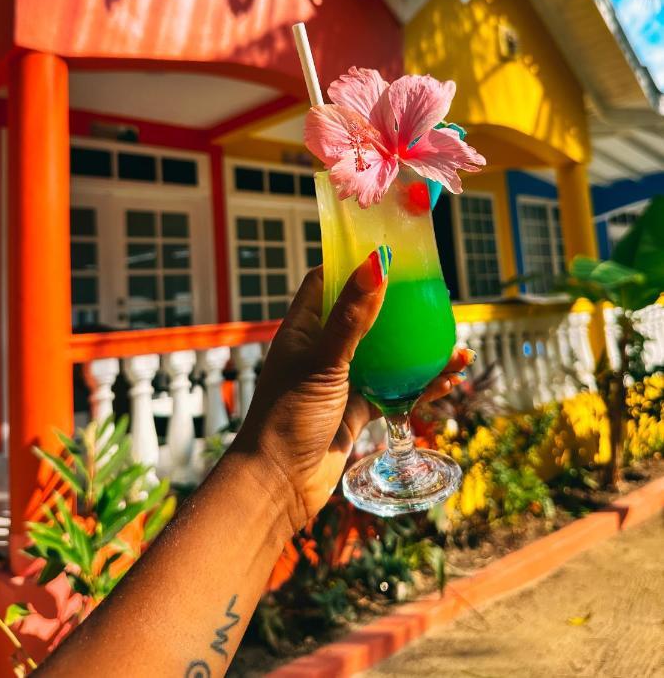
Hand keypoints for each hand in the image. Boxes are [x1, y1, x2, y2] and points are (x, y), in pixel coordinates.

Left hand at [234, 256, 470, 533]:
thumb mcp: (323, 362)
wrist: (278, 486)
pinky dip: (419, 387)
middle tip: (434, 297)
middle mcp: (322, 349)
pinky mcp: (356, 409)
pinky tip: (448, 384)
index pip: (325, 281)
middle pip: (365, 316)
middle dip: (400, 308)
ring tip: (458, 350)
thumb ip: (352, 316)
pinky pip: (394, 391)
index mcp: (303, 329)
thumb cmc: (288, 418)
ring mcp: (341, 380)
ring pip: (387, 357)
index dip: (352, 263)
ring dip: (419, 353)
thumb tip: (376, 263)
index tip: (388, 251)